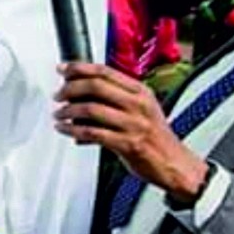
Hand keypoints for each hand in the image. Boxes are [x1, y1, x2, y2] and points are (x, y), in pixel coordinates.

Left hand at [54, 63, 208, 203]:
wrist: (175, 165)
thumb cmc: (154, 137)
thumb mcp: (141, 109)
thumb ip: (115, 98)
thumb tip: (79, 92)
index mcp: (140, 92)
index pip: (105, 71)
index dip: (80, 68)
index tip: (63, 69)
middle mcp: (138, 104)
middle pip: (95, 86)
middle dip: (70, 89)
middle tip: (58, 95)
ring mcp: (133, 124)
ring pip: (91, 108)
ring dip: (68, 111)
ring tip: (58, 114)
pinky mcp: (128, 144)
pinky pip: (92, 132)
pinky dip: (73, 130)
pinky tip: (65, 129)